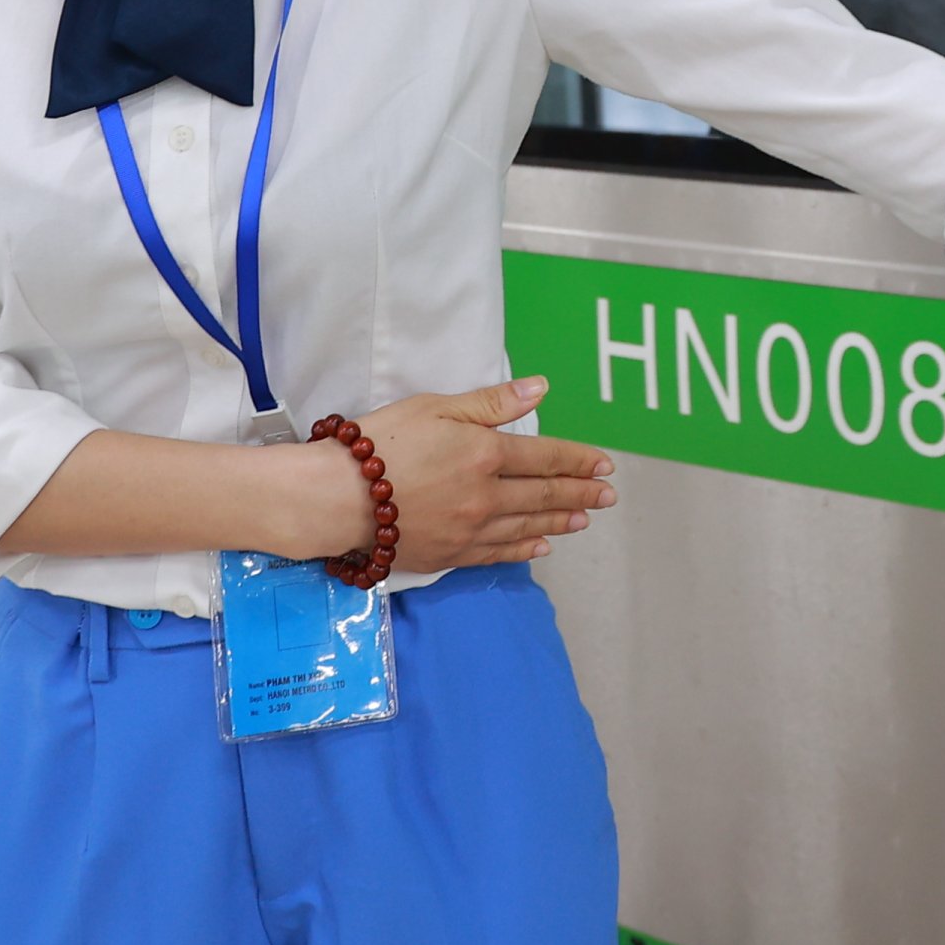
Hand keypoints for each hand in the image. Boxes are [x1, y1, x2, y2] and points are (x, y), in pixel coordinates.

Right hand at [328, 376, 615, 568]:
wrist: (336, 498)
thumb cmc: (381, 441)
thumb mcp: (435, 407)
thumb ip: (491, 403)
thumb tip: (541, 389)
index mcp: (485, 454)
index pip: (545, 458)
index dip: (579, 460)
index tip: (605, 465)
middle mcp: (487, 496)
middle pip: (544, 494)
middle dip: (580, 494)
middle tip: (608, 496)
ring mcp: (470, 530)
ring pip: (527, 526)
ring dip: (560, 521)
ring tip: (584, 519)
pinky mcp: (450, 555)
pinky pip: (498, 554)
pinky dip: (524, 549)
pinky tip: (541, 547)